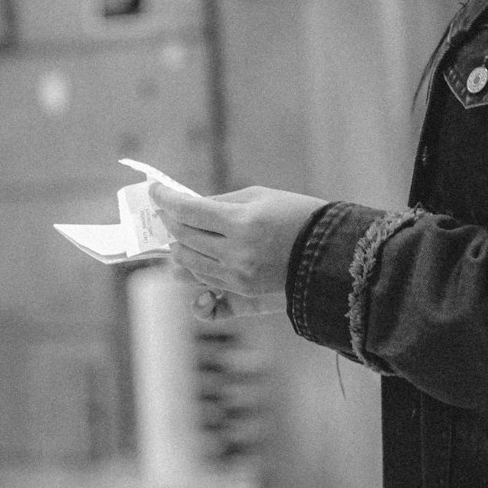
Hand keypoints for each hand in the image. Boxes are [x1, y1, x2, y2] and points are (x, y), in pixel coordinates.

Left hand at [150, 184, 326, 311]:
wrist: (331, 253)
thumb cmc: (298, 215)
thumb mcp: (261, 196)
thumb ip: (222, 202)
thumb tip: (191, 207)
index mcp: (241, 223)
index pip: (188, 211)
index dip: (166, 199)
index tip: (156, 191)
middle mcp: (235, 254)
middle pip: (183, 239)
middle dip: (170, 223)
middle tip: (167, 213)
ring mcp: (237, 279)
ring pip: (188, 266)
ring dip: (178, 250)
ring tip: (180, 239)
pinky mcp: (243, 296)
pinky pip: (205, 295)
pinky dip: (193, 283)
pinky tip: (191, 273)